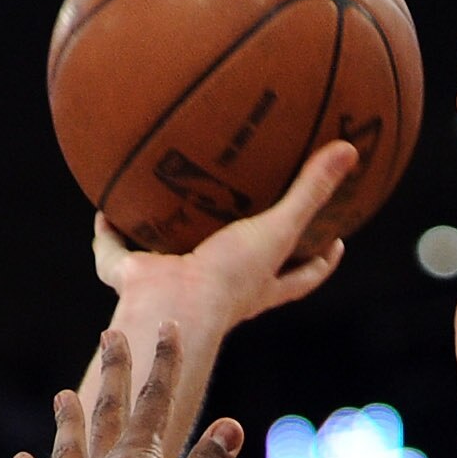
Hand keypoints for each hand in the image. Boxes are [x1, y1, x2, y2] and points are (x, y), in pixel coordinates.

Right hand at [92, 140, 355, 341]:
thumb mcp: (278, 231)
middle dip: (244, 250)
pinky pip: (115, 254)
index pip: (298, 279)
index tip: (336, 243)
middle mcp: (216, 290)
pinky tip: (105, 205)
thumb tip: (351, 149)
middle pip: (238, 272)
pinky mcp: (133, 280)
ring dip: (167, 238)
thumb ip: (311, 191)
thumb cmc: (228, 280)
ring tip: (167, 204)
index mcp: (255, 287)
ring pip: (173, 261)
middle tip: (253, 218)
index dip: (318, 264)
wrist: (171, 309)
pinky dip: (107, 233)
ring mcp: (173, 285)